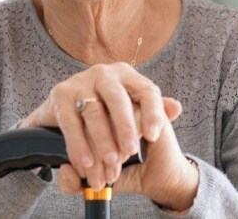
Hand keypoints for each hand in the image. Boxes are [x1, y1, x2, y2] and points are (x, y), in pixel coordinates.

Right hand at [21, 62, 197, 210]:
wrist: (62, 110)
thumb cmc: (104, 112)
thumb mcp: (131, 109)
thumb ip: (154, 110)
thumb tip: (176, 108)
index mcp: (127, 75)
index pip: (146, 90)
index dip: (152, 112)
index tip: (154, 136)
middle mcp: (105, 73)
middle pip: (118, 99)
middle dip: (125, 128)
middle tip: (131, 152)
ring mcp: (81, 81)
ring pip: (94, 112)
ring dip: (102, 141)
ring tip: (110, 163)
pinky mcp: (61, 93)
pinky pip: (71, 122)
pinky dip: (79, 145)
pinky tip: (86, 163)